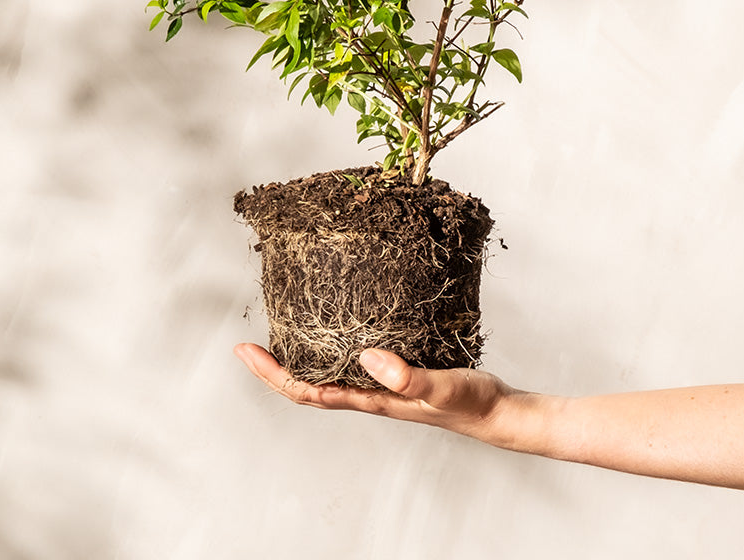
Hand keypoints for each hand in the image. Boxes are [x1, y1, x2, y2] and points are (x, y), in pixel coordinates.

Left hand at [234, 343, 520, 443]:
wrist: (497, 412)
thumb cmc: (470, 403)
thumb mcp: (441, 387)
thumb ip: (407, 378)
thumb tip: (366, 358)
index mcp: (371, 400)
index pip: (308, 391)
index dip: (273, 374)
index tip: (245, 351)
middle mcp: (368, 394)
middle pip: (307, 386)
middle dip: (274, 368)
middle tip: (247, 343)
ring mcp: (380, 386)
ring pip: (327, 375)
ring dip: (299, 359)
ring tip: (281, 331)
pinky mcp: (396, 373)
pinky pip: (350, 362)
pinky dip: (331, 348)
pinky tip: (336, 330)